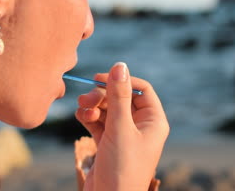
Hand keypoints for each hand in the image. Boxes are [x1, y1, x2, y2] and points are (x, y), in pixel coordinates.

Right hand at [75, 62, 168, 190]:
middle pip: (120, 97)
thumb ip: (119, 96)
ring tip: (82, 111)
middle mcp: (140, 126)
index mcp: (153, 122)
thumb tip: (120, 65)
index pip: (141, 89)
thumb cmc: (122, 168)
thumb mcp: (120, 128)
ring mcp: (123, 135)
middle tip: (84, 99)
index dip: (121, 80)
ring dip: (93, 106)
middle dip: (101, 96)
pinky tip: (81, 118)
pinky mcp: (108, 143)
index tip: (99, 78)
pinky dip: (89, 118)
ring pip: (107, 109)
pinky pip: (98, 122)